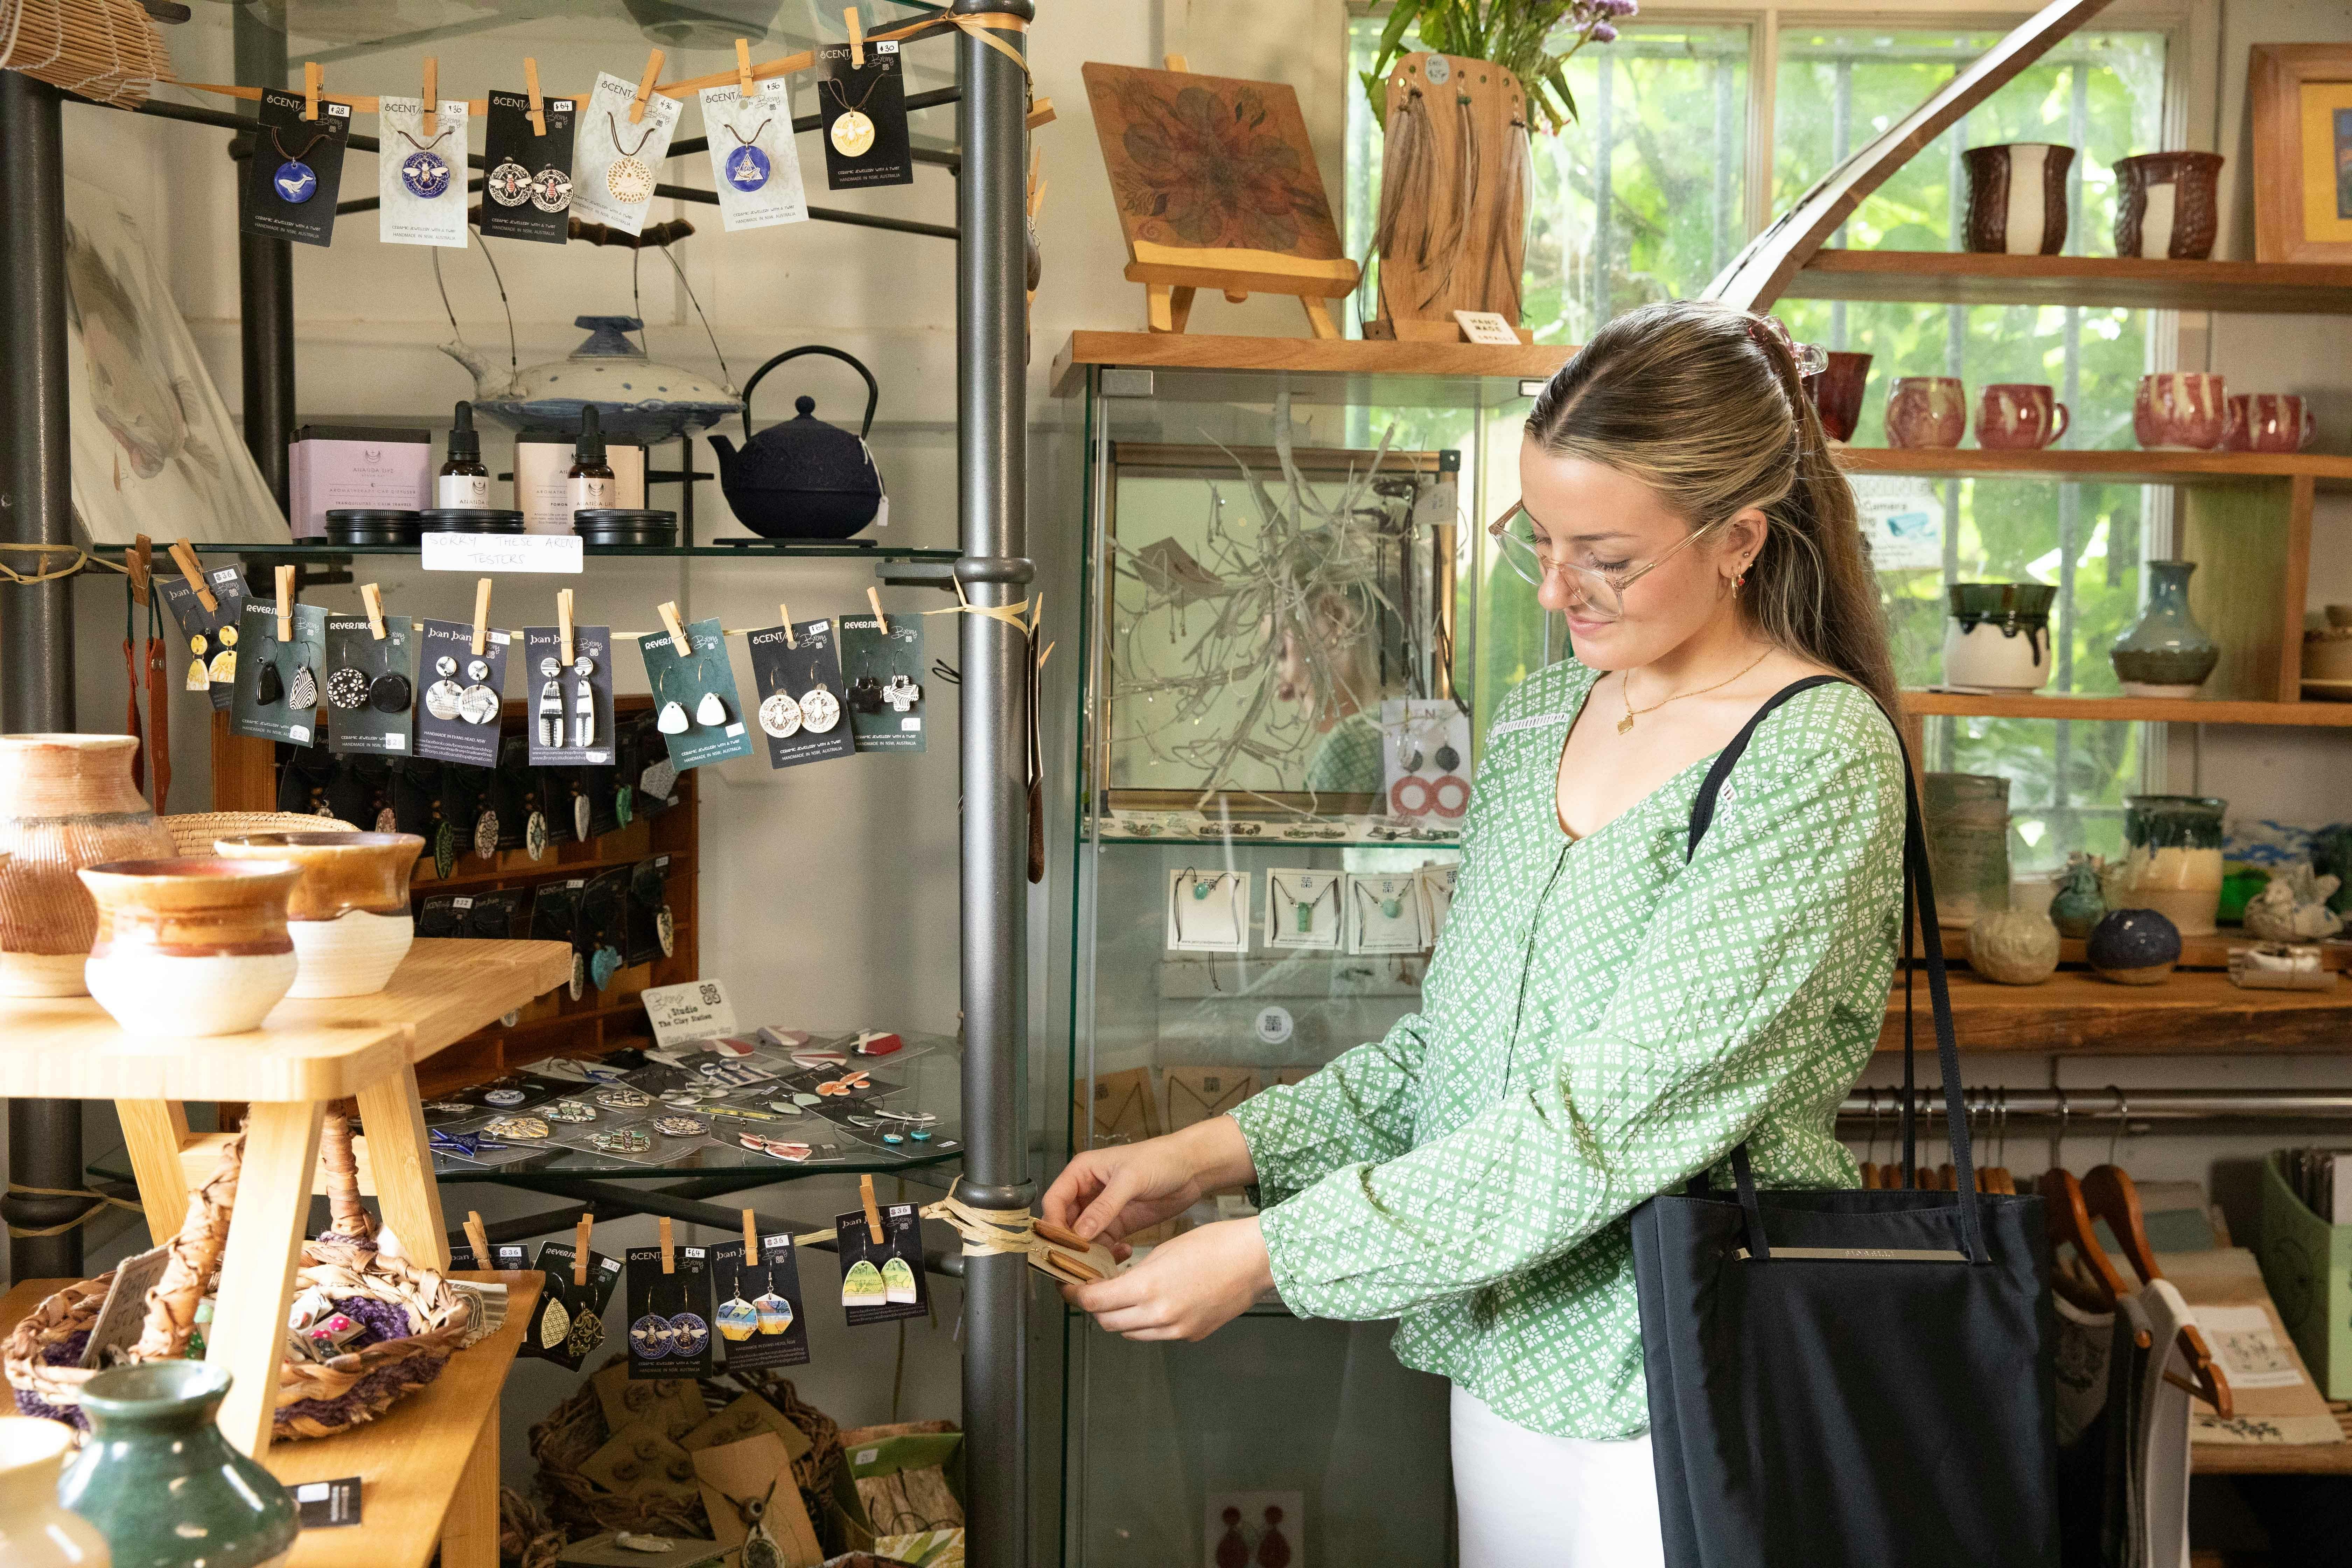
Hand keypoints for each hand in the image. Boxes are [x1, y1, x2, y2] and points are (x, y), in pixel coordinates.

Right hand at [1041, 1117, 1254, 1251]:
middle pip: (1064, 1223)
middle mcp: (1087, 1192)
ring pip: (1082, 1237)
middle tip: (1076, 1263)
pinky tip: (1120, 1256)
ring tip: (1097, 1266)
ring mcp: (1102, 1210)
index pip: (1054, 1201)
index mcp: (1082, 1172)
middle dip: (1068, 1244)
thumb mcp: (1130, 1180)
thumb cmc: (1161, 1160)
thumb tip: (1080, 1233)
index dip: (1053, 1224)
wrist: (1192, 1169)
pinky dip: (1105, 1254)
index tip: (1060, 1246)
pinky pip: (1102, 1244)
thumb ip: (1104, 1206)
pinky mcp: (1118, 1224)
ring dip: (1087, 1253)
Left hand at [1066, 1216, 1273, 1340]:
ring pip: (1130, 1332)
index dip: (1076, 1295)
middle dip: (1095, 1307)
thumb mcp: (1164, 1249)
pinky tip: (1155, 1302)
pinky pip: (1157, 1335)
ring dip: (1120, 1317)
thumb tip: (1114, 1285)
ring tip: (1124, 1296)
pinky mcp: (1192, 1335)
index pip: (1095, 1301)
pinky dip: (1148, 1322)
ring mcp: (1177, 1330)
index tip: (1070, 1286)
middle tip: (1093, 1290)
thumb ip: (1135, 1272)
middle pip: (1107, 1322)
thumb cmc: (1215, 1244)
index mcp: (1148, 1287)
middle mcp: (1160, 1315)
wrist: (1255, 1260)